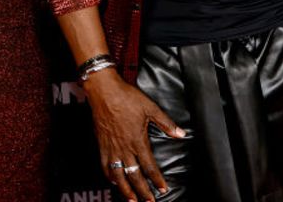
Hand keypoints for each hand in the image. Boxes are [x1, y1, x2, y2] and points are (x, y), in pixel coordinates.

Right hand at [84, 69, 185, 201]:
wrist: (104, 92)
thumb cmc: (127, 98)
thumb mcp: (151, 108)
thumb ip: (166, 123)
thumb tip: (181, 134)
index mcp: (138, 141)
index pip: (149, 166)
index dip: (156, 180)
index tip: (162, 189)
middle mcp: (125, 148)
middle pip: (134, 176)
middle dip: (143, 192)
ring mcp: (112, 148)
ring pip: (118, 175)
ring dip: (126, 190)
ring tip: (132, 201)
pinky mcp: (102, 145)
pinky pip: (105, 166)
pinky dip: (110, 177)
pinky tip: (114, 182)